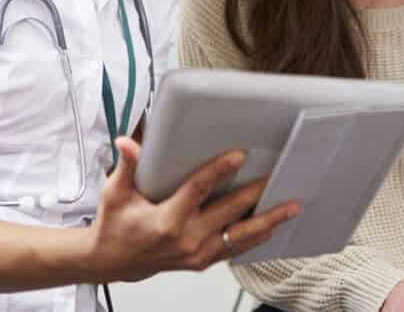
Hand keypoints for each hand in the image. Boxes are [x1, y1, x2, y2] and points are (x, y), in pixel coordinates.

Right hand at [85, 137, 299, 282]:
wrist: (111, 261)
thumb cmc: (115, 225)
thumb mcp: (116, 193)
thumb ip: (127, 166)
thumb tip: (128, 142)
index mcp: (167, 220)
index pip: (199, 190)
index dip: (220, 171)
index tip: (239, 155)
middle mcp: (187, 239)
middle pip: (230, 212)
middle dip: (256, 193)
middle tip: (277, 176)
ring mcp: (197, 254)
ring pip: (241, 237)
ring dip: (268, 221)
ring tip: (291, 207)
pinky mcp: (202, 261)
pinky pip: (236, 250)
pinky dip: (257, 238)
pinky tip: (274, 226)